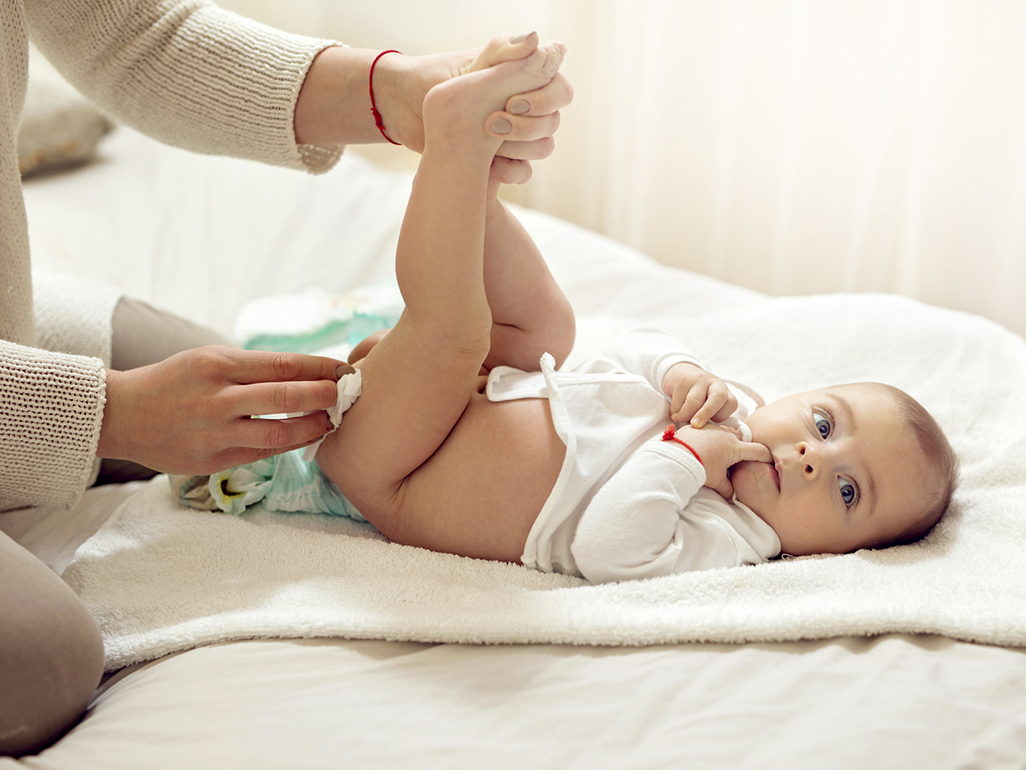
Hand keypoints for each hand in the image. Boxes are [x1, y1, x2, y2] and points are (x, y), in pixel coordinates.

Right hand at [98, 346, 342, 473]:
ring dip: (314, 427)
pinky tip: (306, 437)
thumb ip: (254, 368)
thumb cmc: (176, 380)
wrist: (122, 414)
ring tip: (331, 420)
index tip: (344, 368)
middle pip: (288, 397)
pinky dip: (289, 445)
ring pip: (280, 434)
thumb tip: (309, 373)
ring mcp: (215, 433)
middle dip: (325, 395)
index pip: (285, 364)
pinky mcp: (213, 460)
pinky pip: (262, 454)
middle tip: (346, 394)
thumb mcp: (209, 358)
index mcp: (219, 364)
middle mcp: (218, 398)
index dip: (321, 367)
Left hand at [380, 35, 572, 183]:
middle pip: (553, 121)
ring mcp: (515, 134)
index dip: (545, 98)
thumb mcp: (471, 66)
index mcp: (525, 79)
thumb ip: (505, 54)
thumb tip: (538, 40)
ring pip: (542, 147)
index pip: (560, 89)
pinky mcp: (501, 158)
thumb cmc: (436, 80)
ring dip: (519, 147)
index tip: (513, 101)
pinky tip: (491, 166)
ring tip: (486, 142)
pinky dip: (512, 171)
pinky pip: (523, 171)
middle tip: (492, 124)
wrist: (404, 110)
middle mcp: (526, 106)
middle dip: (527, 126)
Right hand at [663, 362, 738, 426]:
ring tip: (680, 418)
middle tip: (695, 425)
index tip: (712, 422)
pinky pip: (678, 402)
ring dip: (684, 415)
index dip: (722, 416)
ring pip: (694, 402)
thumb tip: (710, 436)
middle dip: (706, 413)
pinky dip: (675, 411)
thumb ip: (713, 417)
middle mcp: (714, 383)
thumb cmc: (697, 398)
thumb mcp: (709, 404)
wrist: (679, 373)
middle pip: (717, 397)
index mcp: (724, 391)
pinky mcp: (682, 381)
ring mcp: (698, 380)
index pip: (731, 404)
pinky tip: (675, 410)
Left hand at [669, 423, 771, 500]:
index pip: (759, 450)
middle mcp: (726, 434)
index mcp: (735, 447)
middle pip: (743, 438)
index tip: (768, 461)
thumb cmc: (699, 468)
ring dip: (728, 440)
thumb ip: (728, 489)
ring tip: (722, 452)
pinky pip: (711, 429)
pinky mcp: (699, 424)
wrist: (675, 457)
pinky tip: (706, 446)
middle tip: (742, 458)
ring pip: (727, 431)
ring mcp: (713, 427)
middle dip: (745, 447)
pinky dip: (713, 436)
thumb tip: (733, 498)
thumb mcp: (716, 481)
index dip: (766, 457)